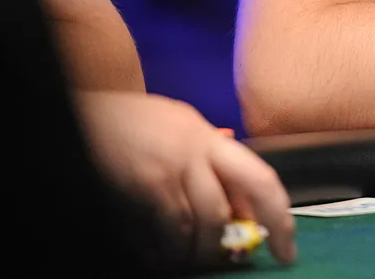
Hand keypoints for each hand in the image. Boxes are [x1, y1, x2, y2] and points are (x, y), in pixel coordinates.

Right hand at [75, 91, 295, 265]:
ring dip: (199, 250)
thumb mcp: (181, 131)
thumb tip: (240, 207)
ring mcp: (168, 168)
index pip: (259, 176)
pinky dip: (168, 250)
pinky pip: (166, 229)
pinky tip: (163, 256)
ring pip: (199, 222)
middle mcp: (194, 149)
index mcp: (208, 137)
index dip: (279, 214)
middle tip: (243, 260)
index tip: (287, 246)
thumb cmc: (134, 125)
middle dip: (243, 237)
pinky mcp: (141, 186)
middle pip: (231, 201)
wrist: (87, 114)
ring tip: (193, 260)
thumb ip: (209, 163)